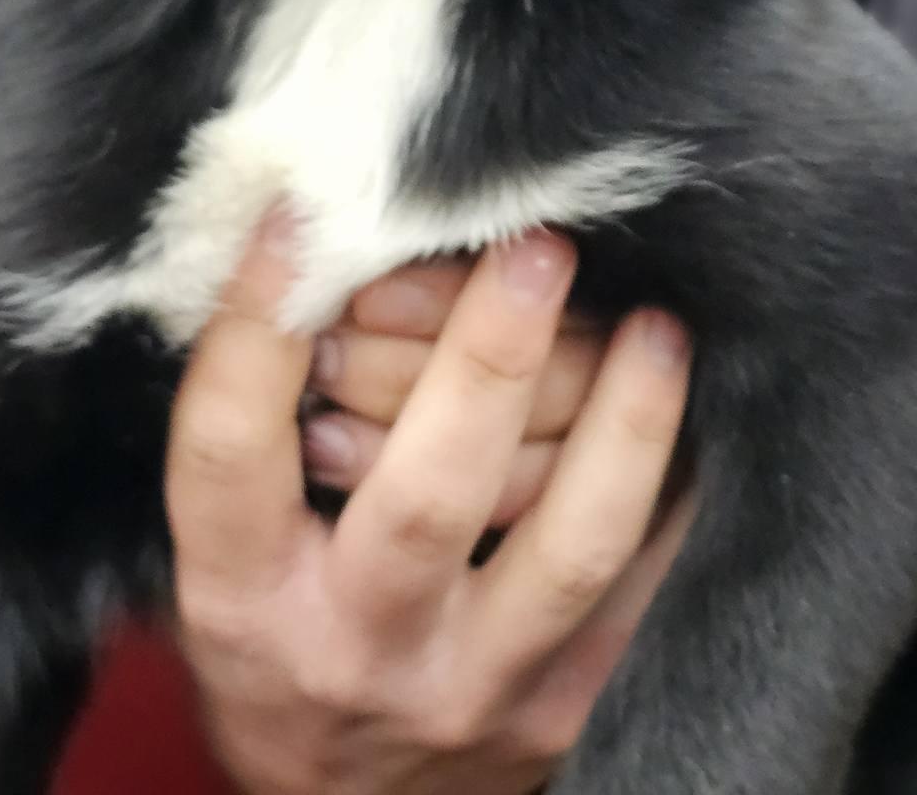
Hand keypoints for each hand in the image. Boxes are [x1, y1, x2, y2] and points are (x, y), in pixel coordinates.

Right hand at [168, 222, 692, 794]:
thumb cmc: (287, 629)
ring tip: (653, 323)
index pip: (233, 453)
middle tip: (534, 244)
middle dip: (488, 356)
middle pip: (428, 498)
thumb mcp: (237, 544)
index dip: (259, 327)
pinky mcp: (565, 702)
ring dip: (623, 422)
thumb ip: (269, 414)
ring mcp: (472, 686)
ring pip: (570, 547)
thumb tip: (326, 228)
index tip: (305, 214)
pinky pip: (646, 586)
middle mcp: (354, 648)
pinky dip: (674, 487)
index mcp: (243, 597)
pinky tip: (683, 403)